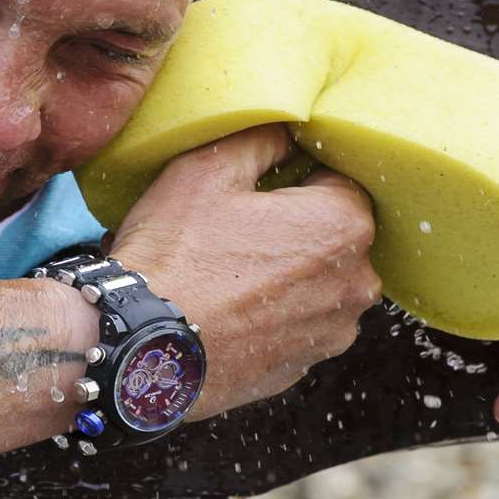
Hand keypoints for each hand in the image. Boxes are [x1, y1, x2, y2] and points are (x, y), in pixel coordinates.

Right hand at [107, 123, 381, 421]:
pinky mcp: (305, 366)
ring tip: (228, 269)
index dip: (296, 176)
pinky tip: (228, 306)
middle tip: (235, 227)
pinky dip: (272, 312)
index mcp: (345, 225)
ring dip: (287, 271)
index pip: (340, 179)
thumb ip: (261, 138)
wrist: (142, 350)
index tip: (254, 188)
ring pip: (318, 281)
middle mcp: (356, 283)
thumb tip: (287, 131)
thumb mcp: (207, 169)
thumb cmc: (177, 256)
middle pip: (333, 234)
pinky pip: (296, 323)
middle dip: (296, 225)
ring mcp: (333, 331)